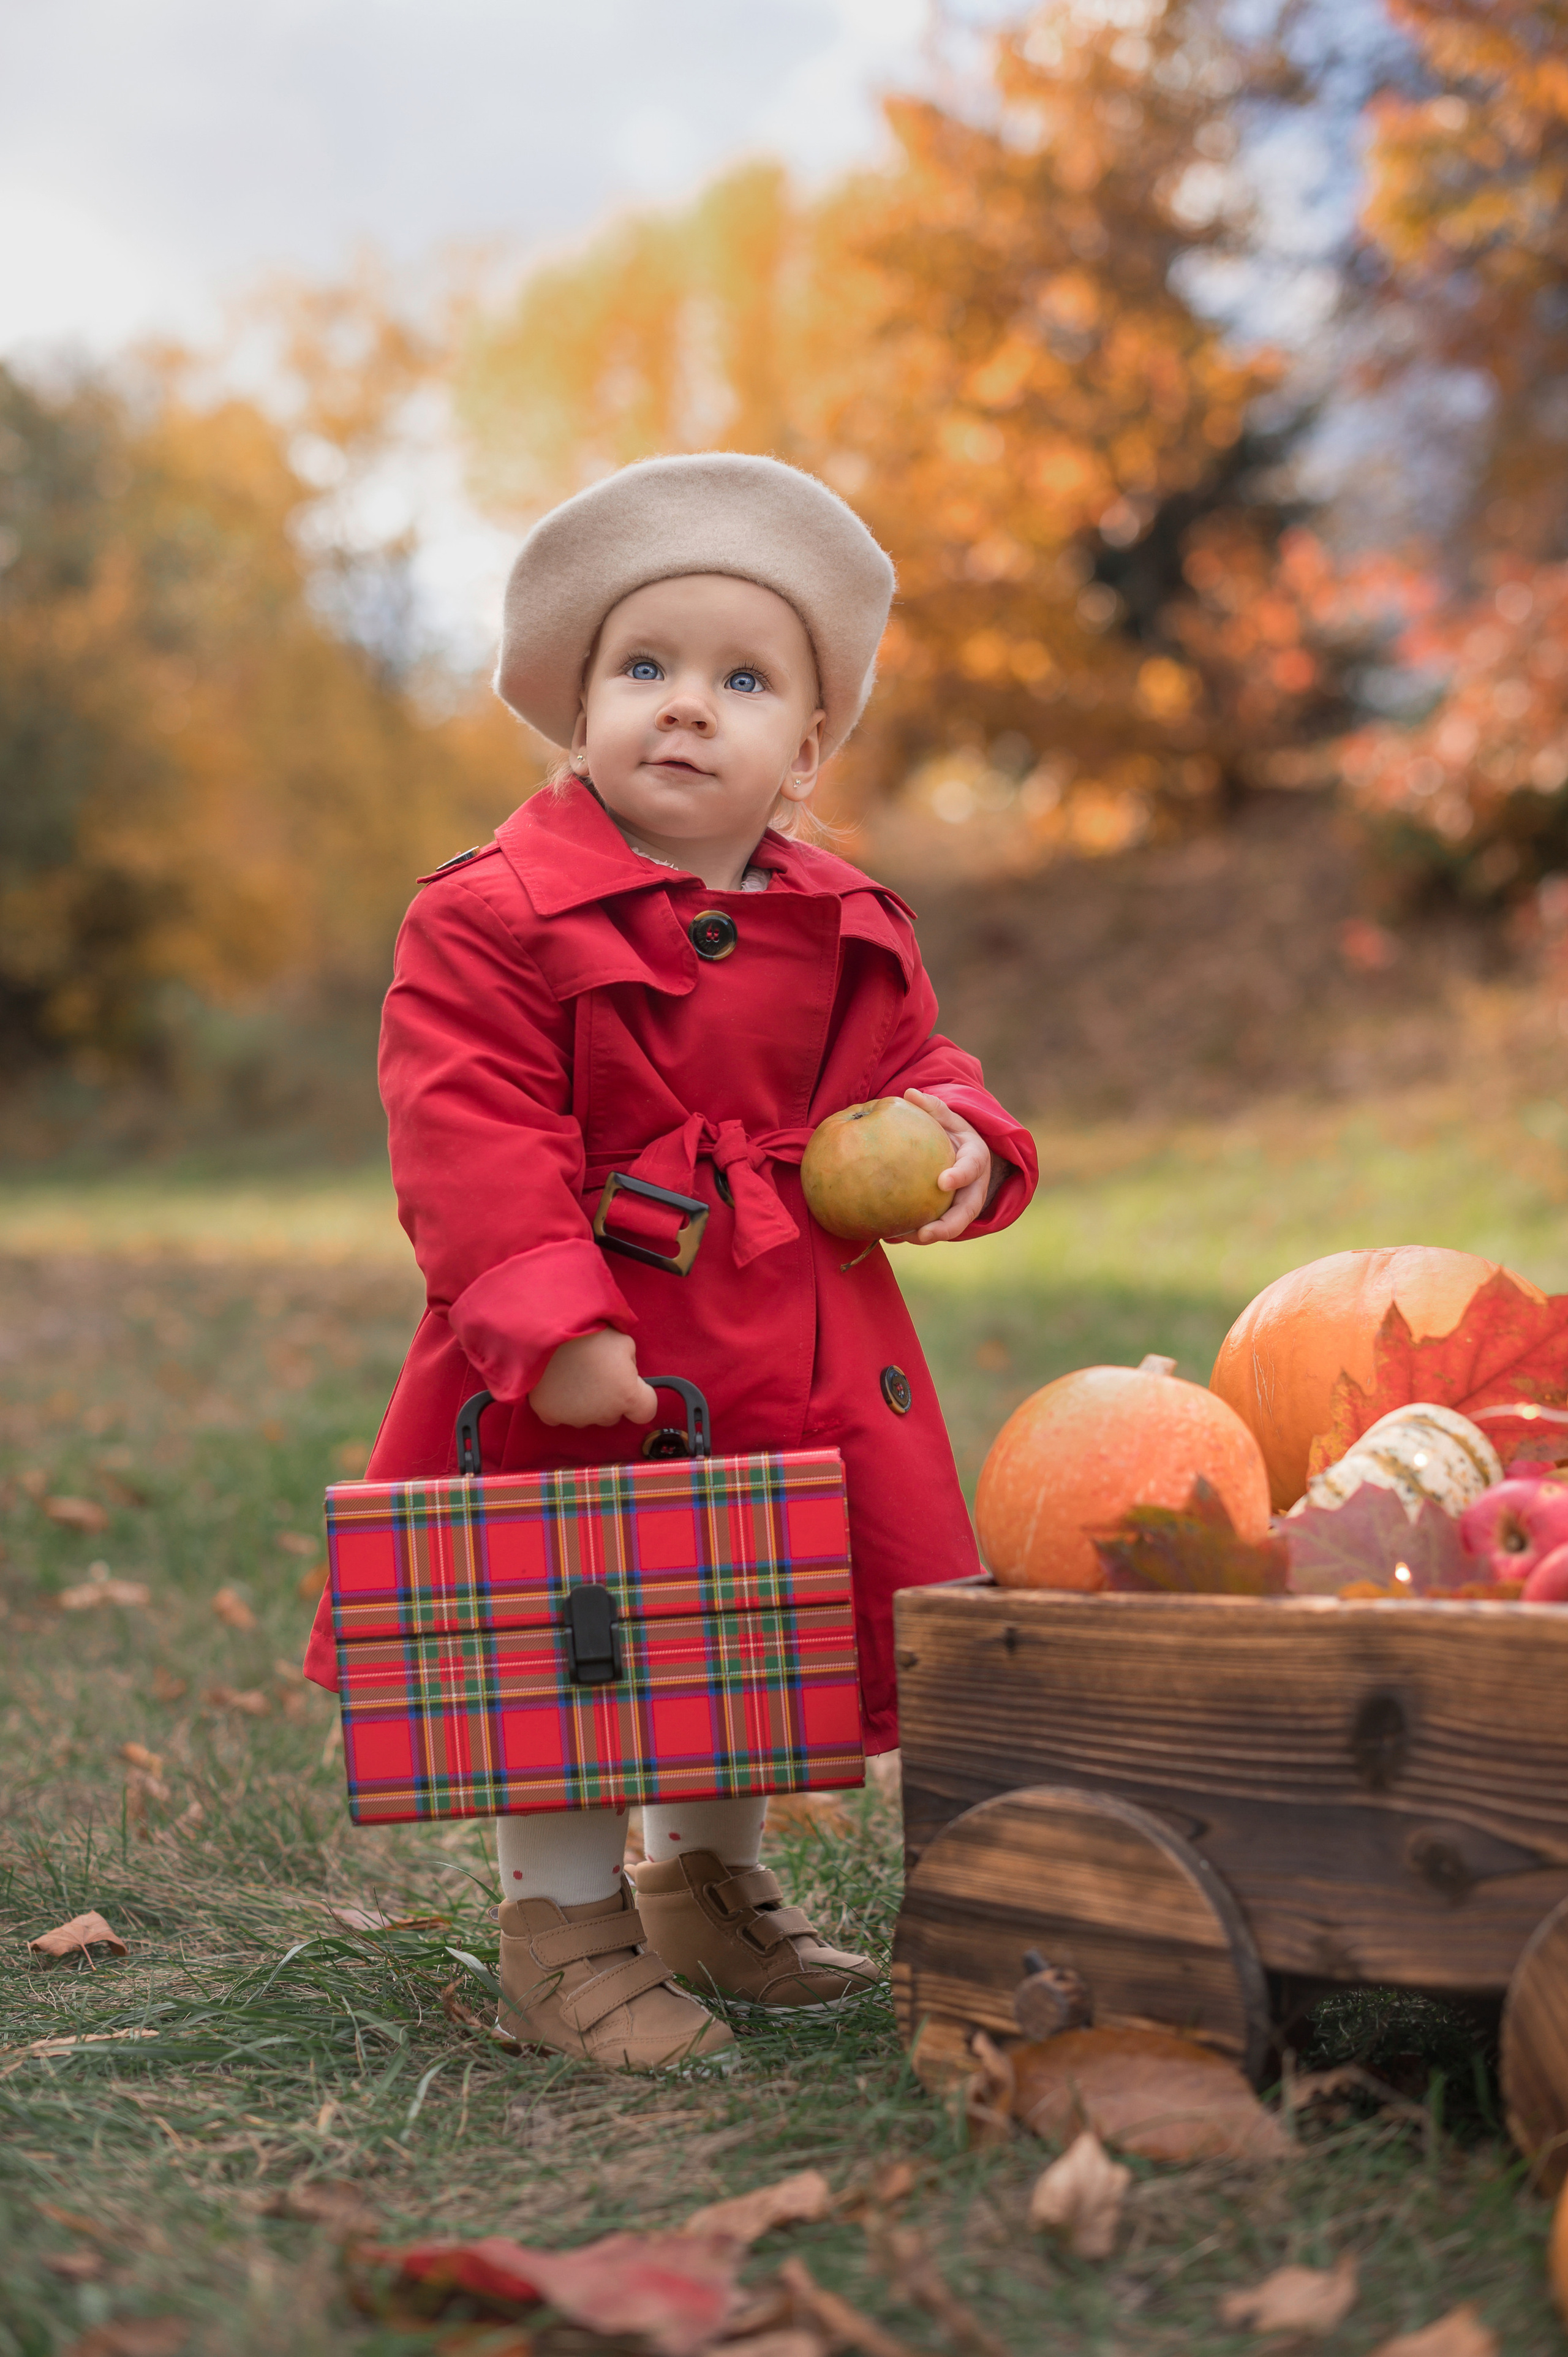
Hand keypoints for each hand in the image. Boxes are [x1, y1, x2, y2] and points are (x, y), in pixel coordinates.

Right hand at [530, 1328, 658, 1427]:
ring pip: (586, 1416)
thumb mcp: (622, 1340)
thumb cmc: (589, 1333)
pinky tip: (557, 1383)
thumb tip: (624, 1370)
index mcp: (627, 1396)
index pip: (645, 1411)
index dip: (639, 1398)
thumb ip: (629, 1362)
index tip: (631, 1387)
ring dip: (584, 1402)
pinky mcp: (550, 1415)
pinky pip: (561, 1415)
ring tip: (574, 1373)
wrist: (548, 1331)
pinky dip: (560, 1403)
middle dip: (609, 1398)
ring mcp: (576, 1418)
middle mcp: (604, 1414)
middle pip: (613, 1414)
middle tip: (595, 1371)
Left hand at [886, 1089, 991, 1244]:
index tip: (943, 1181)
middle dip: (948, 1225)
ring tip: (901, 1237)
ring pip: (951, 1226)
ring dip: (928, 1235)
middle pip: (967, 1211)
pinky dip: (914, 1233)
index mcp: (976, 1157)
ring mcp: (964, 1204)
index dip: (961, 1175)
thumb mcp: (947, 1117)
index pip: (972, 1167)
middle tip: (925, 1233)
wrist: (963, 1152)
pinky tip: (890, 1235)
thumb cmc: (951, 1132)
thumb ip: (933, 1108)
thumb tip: (910, 1093)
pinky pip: (934, 1226)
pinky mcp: (949, 1214)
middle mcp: (975, 1186)